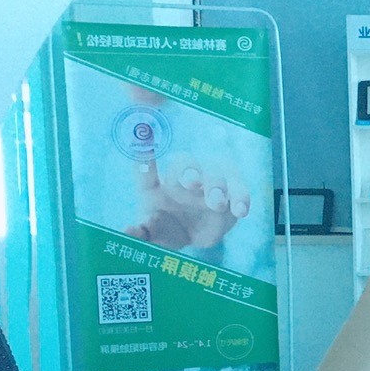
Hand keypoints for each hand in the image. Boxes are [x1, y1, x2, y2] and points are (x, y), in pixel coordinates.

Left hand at [126, 150, 249, 250]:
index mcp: (154, 187)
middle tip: (192, 182)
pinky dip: (241, 198)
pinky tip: (240, 211)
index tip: (142, 135)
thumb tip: (128, 231)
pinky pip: (240, 191)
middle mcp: (181, 178)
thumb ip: (144, 233)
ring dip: (216, 186)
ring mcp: (208, 183)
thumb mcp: (156, 236)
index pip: (145, 170)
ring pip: (214, 174)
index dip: (142, 152)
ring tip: (216, 203)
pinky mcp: (232, 194)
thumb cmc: (170, 229)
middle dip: (189, 171)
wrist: (199, 236)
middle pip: (184, 164)